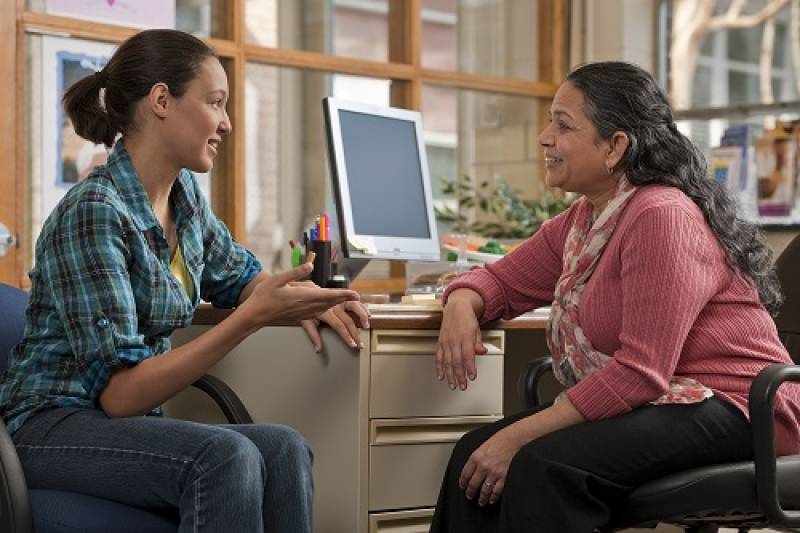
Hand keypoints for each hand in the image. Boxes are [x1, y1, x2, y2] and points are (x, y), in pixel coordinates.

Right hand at [239, 263, 358, 326]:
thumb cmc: (264, 296)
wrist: (254, 314)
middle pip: (330, 303)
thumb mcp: (278, 279)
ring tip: (345, 300)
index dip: (343, 295)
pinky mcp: (299, 317)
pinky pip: (317, 313)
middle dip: (343, 299)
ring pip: (324, 309)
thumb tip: (310, 265)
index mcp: (303, 296)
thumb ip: (296, 272)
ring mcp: (303, 314)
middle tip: (355, 296)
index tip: (355, 294)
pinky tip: (327, 307)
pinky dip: (326, 309)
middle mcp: (306, 307)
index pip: (328, 295)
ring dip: (336, 305)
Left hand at [301, 300, 369, 351]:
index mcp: (325, 312)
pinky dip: (362, 307)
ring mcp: (339, 300)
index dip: (347, 336)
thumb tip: (318, 349)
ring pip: (354, 306)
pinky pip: (354, 301)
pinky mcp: (342, 297)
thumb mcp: (305, 321)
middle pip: (348, 320)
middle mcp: (333, 305)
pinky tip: (368, 314)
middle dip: (356, 334)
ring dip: (362, 315)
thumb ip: (313, 335)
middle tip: (361, 344)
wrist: (305, 290)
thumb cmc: (305, 308)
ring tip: (367, 325)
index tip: (353, 345)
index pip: (339, 326)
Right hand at [436, 293, 486, 389]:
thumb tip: (482, 352)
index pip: (468, 356)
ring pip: (447, 362)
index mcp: (466, 337)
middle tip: (462, 386)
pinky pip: (438, 357)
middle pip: (457, 361)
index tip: (472, 377)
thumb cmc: (467, 319)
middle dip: (459, 376)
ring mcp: (446, 342)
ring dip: (449, 375)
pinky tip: (441, 376)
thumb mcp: (477, 330)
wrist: (456, 308)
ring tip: (452, 385)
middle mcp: (454, 340)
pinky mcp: (440, 342)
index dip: (470, 368)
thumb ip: (478, 343)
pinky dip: (439, 367)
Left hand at [460, 424, 524, 505]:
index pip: (465, 474)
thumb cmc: (499, 441)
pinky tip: (491, 500)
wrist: (513, 439)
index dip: (462, 482)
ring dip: (481, 498)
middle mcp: (483, 466)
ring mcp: (493, 473)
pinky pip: (496, 491)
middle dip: (470, 493)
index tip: (462, 487)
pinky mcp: (504, 477)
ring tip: (480, 501)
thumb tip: (471, 470)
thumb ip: (476, 459)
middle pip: (473, 484)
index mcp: (475, 457)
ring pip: (484, 490)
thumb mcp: (482, 447)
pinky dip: (493, 497)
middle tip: (469, 496)